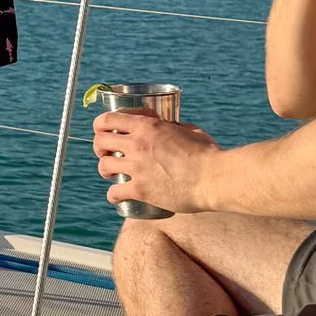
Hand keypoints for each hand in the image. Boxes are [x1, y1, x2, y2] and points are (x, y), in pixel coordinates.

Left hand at [93, 111, 217, 212]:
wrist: (215, 178)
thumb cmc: (208, 154)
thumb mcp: (189, 130)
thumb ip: (173, 127)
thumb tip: (170, 128)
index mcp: (148, 126)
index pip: (108, 119)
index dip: (100, 125)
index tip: (103, 132)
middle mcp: (138, 144)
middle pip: (100, 142)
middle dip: (100, 148)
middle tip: (107, 154)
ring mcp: (138, 167)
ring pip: (103, 166)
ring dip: (104, 170)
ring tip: (111, 174)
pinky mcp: (141, 189)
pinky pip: (114, 192)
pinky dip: (113, 195)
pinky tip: (117, 196)